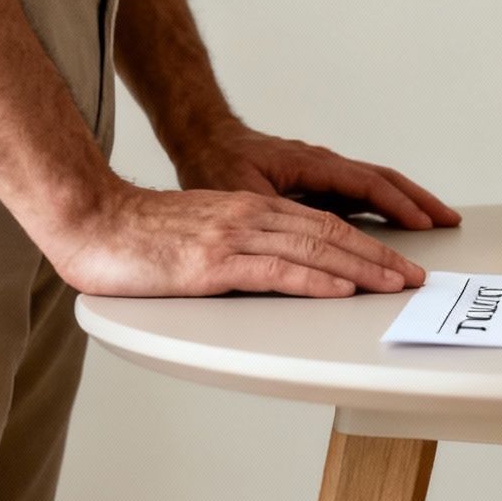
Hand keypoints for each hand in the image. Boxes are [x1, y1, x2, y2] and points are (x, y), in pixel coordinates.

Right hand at [40, 180, 428, 297]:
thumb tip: (268, 274)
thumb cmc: (135, 236)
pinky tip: (339, 290)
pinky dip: (314, 280)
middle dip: (378, 257)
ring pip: (313, 250)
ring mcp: (234, 237)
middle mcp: (250, 216)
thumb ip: (237, 248)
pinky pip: (275, 270)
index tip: (394, 264)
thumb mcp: (200, 236)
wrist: (89, 220)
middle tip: (412, 277)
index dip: (364, 245)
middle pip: (330, 234)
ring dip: (360, 270)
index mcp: (249, 210)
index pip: (322, 225)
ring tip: (393, 285)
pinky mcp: (213, 262)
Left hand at [171, 121, 461, 229]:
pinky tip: (396, 219)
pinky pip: (362, 190)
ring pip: (376, 183)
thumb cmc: (215, 163)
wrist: (203, 138)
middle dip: (419, 200)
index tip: (424, 223)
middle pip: (383, 180)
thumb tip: (300, 238)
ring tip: (435, 219)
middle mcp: (324, 164)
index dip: (398, 205)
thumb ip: (273, 213)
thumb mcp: (238, 192)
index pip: (367, 185)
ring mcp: (324, 170)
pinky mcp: (318, 180)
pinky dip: (386, 203)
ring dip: (408, 200)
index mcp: (311, 164)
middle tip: (449, 220)